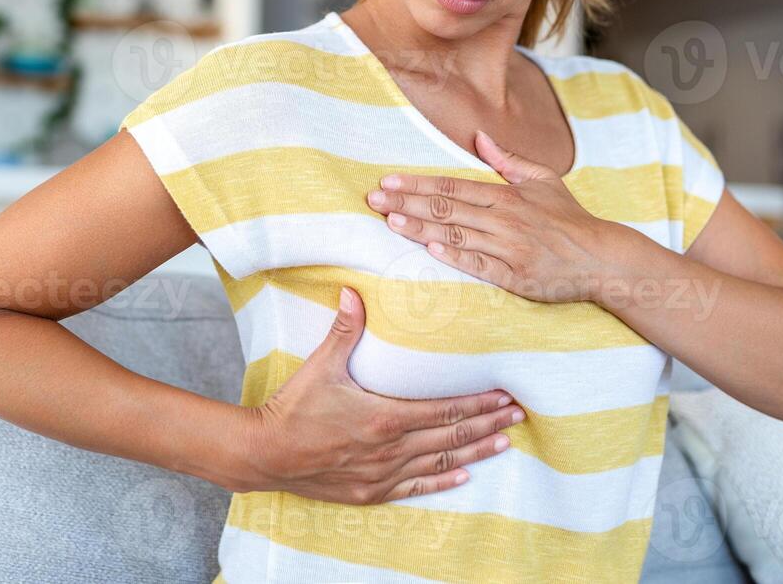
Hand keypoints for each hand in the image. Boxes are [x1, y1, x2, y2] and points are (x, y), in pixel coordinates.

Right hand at [241, 285, 523, 503]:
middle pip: (451, 436)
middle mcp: (391, 448)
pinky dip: (442, 482)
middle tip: (518, 415)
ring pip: (440, 463)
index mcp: (385, 416)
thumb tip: (355, 290)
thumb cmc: (293, 408)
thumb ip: (345, 329)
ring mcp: (382, 473)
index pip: (445, 409)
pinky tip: (464, 477)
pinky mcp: (371, 491)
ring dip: (475, 453)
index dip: (478, 403)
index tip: (504, 394)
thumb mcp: (321, 365)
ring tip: (504, 442)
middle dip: (488, 424)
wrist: (265, 454)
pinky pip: (416, 487)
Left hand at [365, 129, 617, 303]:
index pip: (452, 186)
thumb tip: (479, 137)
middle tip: (372, 199)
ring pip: (456, 234)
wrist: (600, 258)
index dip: (417, 183)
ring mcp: (508, 247)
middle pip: (446, 208)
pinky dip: (454, 255)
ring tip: (389, 221)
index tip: (388, 181)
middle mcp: (504, 218)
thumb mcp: (544, 180)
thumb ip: (508, 160)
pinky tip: (430, 248)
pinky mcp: (514, 275)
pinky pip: (479, 264)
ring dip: (420, 227)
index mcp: (507, 195)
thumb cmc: (569, 219)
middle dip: (406, 202)